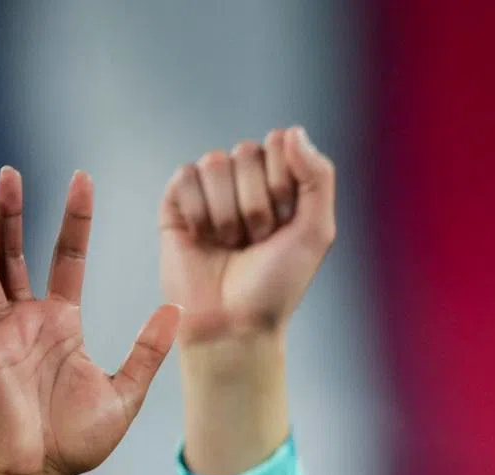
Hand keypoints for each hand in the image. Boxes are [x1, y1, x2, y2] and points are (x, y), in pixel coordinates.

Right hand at [0, 167, 180, 474]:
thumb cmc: (81, 439)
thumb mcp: (127, 389)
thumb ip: (148, 350)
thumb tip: (178, 309)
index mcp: (63, 323)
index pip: (67, 258)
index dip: (73, 221)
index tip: (80, 180)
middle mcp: (30, 322)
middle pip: (19, 255)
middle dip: (16, 214)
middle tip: (10, 172)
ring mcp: (3, 337)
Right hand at [159, 126, 335, 348]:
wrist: (234, 324)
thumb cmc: (278, 284)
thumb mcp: (317, 231)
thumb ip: (318, 175)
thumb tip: (291, 130)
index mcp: (280, 181)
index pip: (279, 142)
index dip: (283, 183)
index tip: (285, 224)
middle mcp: (244, 180)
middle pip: (246, 151)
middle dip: (257, 203)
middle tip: (257, 241)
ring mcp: (209, 190)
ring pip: (214, 162)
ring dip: (228, 213)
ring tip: (231, 244)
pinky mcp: (176, 204)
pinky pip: (185, 177)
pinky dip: (199, 212)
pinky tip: (203, 238)